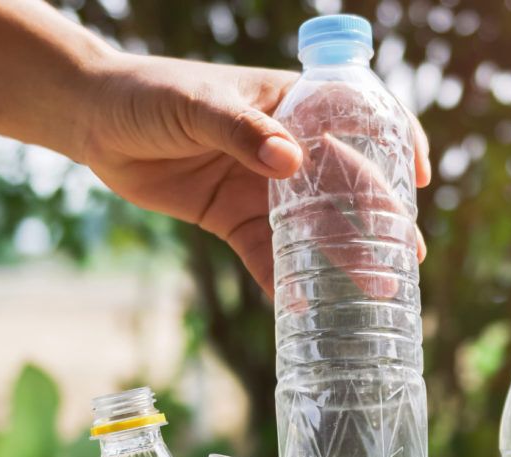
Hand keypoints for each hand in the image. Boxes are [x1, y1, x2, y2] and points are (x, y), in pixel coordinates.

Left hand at [80, 52, 431, 294]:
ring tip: (375, 290)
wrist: (93, 121)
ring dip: (344, 258)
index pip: (360, 116)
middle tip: (407, 259)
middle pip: (345, 185)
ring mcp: (262, 187)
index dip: (397, 142)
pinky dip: (283, 282)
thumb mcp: (197, 105)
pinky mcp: (234, 219)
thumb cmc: (150, 94)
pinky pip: (266, 255)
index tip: (417, 178)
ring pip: (314, 227)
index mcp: (291, 104)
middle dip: (380, 221)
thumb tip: (290, 162)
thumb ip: (242, 132)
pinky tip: (302, 308)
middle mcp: (287, 147)